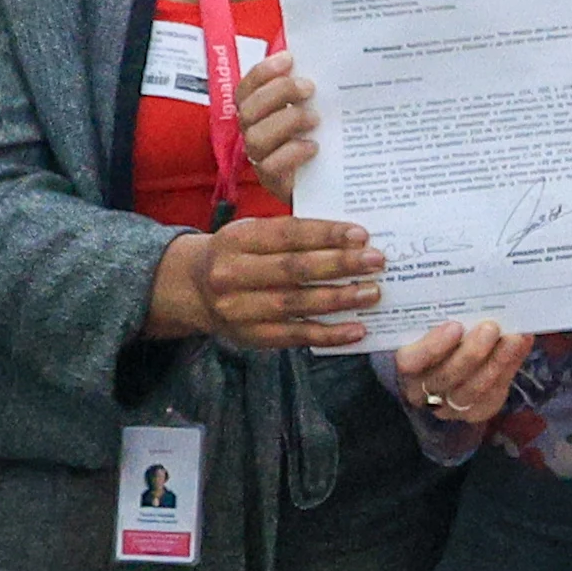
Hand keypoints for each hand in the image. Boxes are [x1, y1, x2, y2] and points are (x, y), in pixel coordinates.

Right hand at [176, 211, 385, 352]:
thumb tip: (352, 237)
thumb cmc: (239, 255)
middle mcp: (232, 274)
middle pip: (293, 269)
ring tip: (372, 292)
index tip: (361, 234)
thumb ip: (291, 234)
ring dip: (339, 299)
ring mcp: (239, 309)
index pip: (286, 234)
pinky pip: (295, 336)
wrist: (194, 290)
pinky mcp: (250, 336)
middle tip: (377, 261)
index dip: (325, 234)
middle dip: (339, 264)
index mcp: (236, 239)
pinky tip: (357, 329)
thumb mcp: (252, 234)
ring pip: (296, 304)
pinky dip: (329, 334)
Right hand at [231, 53, 323, 201]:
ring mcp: (261, 158)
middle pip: (248, 109)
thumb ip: (312, 90)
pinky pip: (270, 166)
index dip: (262, 72)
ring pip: (256, 137)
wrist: (333, 182)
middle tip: (309, 88)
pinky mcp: (273, 181)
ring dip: (286, 121)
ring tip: (315, 119)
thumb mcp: (318, 109)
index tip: (289, 59)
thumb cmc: (323, 138)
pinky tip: (313, 146)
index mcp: (259, 112)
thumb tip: (326, 62)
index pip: (246, 88)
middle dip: (278, 93)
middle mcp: (254, 133)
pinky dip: (292, 152)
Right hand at [385, 318, 520, 424]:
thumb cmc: (442, 335)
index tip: (455, 326)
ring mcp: (449, 405)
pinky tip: (522, 345)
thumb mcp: (434, 323)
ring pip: (472, 391)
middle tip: (491, 327)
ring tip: (514, 338)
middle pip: (445, 378)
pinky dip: (510, 367)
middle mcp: (423, 389)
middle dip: (471, 353)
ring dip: (497, 362)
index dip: (432, 347)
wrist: (457, 362)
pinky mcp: (477, 411)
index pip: (411, 361)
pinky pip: (494, 394)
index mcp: (407, 363)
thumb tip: (466, 288)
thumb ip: (443, 314)